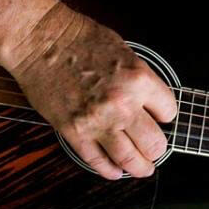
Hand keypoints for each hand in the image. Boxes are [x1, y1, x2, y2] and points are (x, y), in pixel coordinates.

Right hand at [1, 1, 176, 178]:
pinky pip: (97, 161)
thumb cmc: (78, 37)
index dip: (165, 115)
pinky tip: (115, 171)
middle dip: (157, 148)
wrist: (40, 40)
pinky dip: (109, 170)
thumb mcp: (124, 51)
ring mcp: (97, 122)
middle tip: (155, 149)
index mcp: (139, 80)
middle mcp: (122, 105)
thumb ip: (139, 79)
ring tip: (142, 168)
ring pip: (129, 160)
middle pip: (155, 143)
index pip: (169, 111)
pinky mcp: (73, 132)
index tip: (161, 117)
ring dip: (139, 167)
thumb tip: (150, 100)